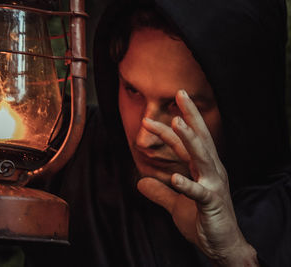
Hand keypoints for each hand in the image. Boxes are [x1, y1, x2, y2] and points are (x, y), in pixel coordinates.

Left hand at [137, 90, 257, 265]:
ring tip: (177, 121)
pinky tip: (175, 178)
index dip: (175, 127)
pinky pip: (199, 193)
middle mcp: (212, 172)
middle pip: (201, 139)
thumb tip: (140, 182)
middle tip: (181, 94)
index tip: (159, 113)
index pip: (188, 143)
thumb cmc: (203, 222)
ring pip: (202, 158)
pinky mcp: (212, 204)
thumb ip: (160, 191)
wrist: (222, 245)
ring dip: (190, 139)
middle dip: (191, 116)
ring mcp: (214, 187)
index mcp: (204, 169)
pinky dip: (187, 185)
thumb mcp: (176, 204)